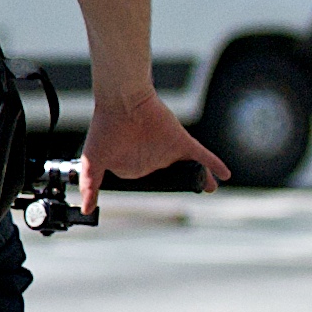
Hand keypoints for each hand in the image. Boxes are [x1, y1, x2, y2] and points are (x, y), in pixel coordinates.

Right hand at [78, 88, 222, 218]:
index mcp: (136, 166)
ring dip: (202, 178)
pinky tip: (225, 174)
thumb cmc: (104, 128)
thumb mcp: (93, 161)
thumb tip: (85, 209)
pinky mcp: (182, 142)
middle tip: (194, 194)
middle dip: (183, 185)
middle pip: (173, 177)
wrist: (121, 101)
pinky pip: (203, 156)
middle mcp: (155, 160)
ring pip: (190, 169)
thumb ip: (92, 185)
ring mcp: (170, 152)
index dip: (156, 190)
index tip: (163, 199)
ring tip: (211, 188)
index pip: (149, 183)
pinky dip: (215, 164)